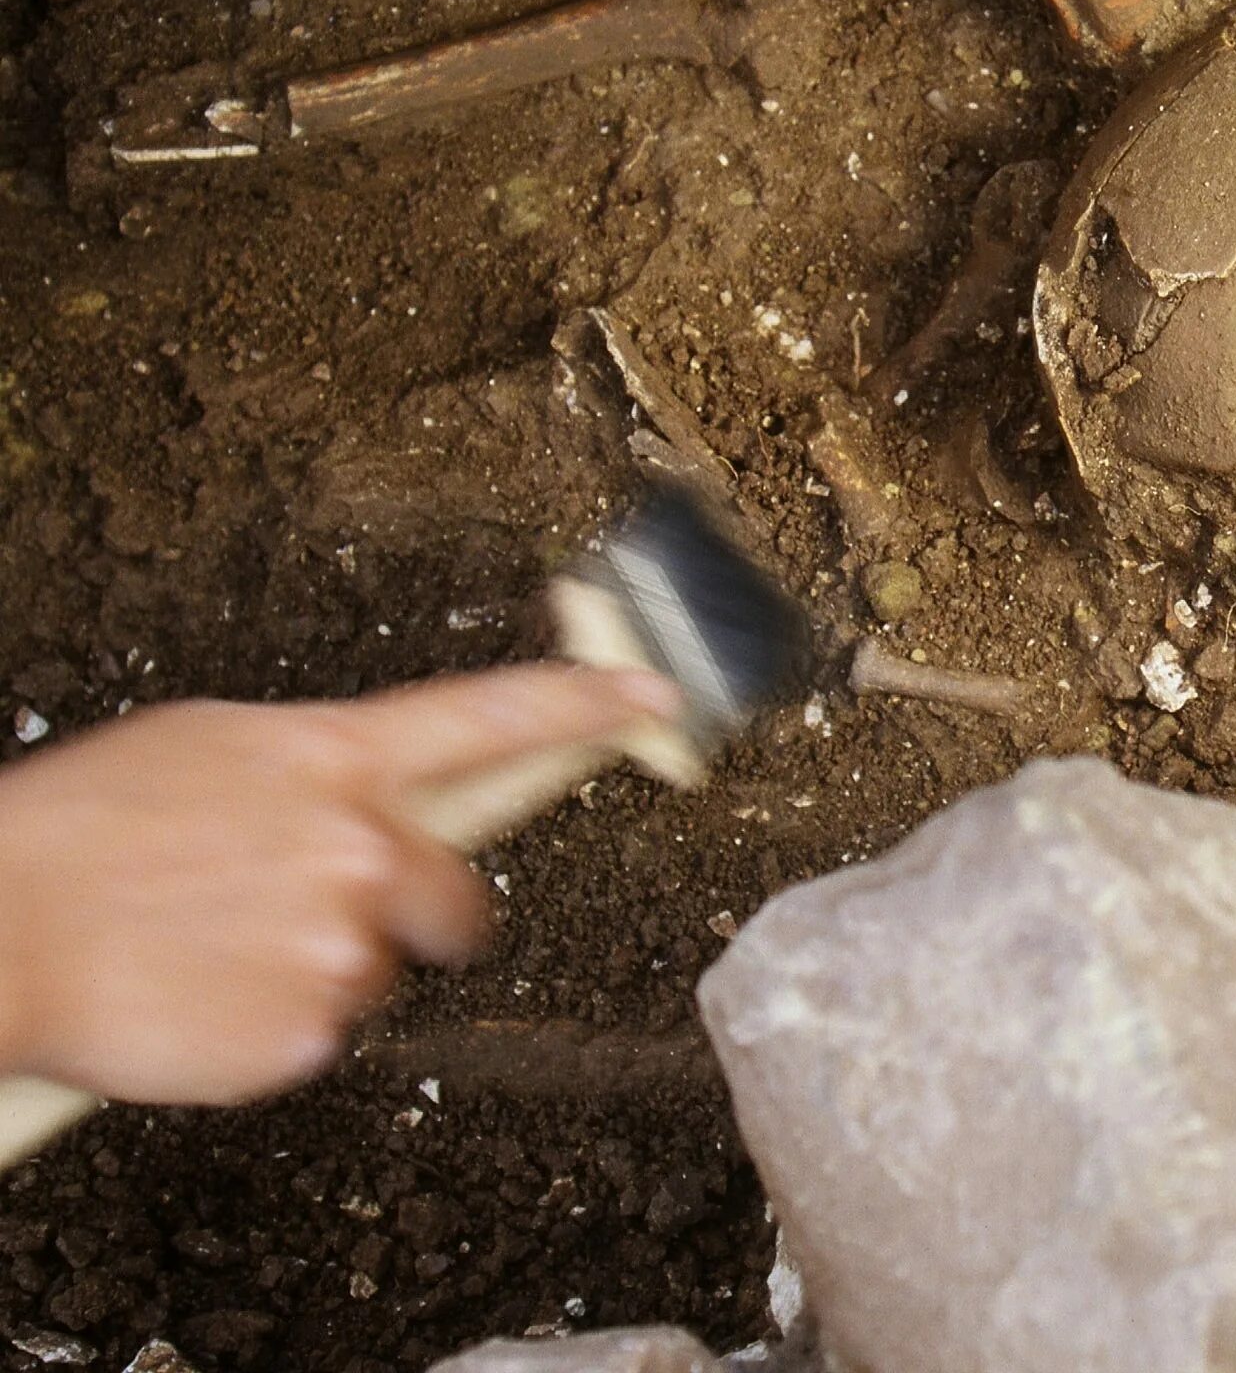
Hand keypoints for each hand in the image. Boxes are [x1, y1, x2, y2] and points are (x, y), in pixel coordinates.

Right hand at [0, 663, 678, 1106]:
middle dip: (414, 911)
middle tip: (324, 912)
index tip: (657, 698)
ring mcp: (339, 948)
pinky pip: (318, 1035)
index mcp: (335, 759)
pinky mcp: (304, 1037)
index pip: (495, 717)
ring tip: (217, 944)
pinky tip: (200, 993)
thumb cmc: (77, 832)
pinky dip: (269, 1025)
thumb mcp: (212, 751)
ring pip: (377, 971)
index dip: (589, 706)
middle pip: (458, 898)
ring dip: (321, 965)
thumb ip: (315, 770)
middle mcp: (360, 849)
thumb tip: (364, 793)